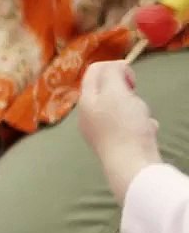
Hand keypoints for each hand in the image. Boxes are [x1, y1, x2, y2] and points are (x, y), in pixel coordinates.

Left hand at [78, 60, 161, 200]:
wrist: (132, 165)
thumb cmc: (124, 126)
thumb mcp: (116, 91)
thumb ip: (112, 73)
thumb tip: (115, 66)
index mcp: (85, 101)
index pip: (94, 71)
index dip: (115, 67)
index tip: (131, 79)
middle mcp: (88, 115)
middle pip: (109, 89)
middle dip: (128, 91)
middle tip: (135, 100)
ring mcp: (99, 130)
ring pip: (122, 107)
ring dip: (137, 108)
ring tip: (141, 119)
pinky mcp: (114, 143)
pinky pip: (130, 124)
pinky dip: (141, 124)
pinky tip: (146, 132)